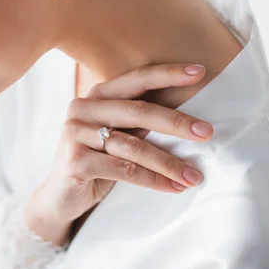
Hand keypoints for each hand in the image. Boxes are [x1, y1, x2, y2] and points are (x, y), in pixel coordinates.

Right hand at [25, 63, 213, 242]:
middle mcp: (83, 108)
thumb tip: (191, 118)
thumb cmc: (97, 160)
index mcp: (97, 95)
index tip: (200, 72)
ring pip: (134, 146)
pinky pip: (124, 170)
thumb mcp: (118, 135)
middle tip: (207, 132)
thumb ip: (140, 121)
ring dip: (169, 163)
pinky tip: (174, 187)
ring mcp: (75, 134)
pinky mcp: (76, 162)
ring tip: (195, 176)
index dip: (168, 74)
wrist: (60, 196)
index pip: (137, 79)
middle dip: (177, 122)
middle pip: (139, 111)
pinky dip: (153, 180)